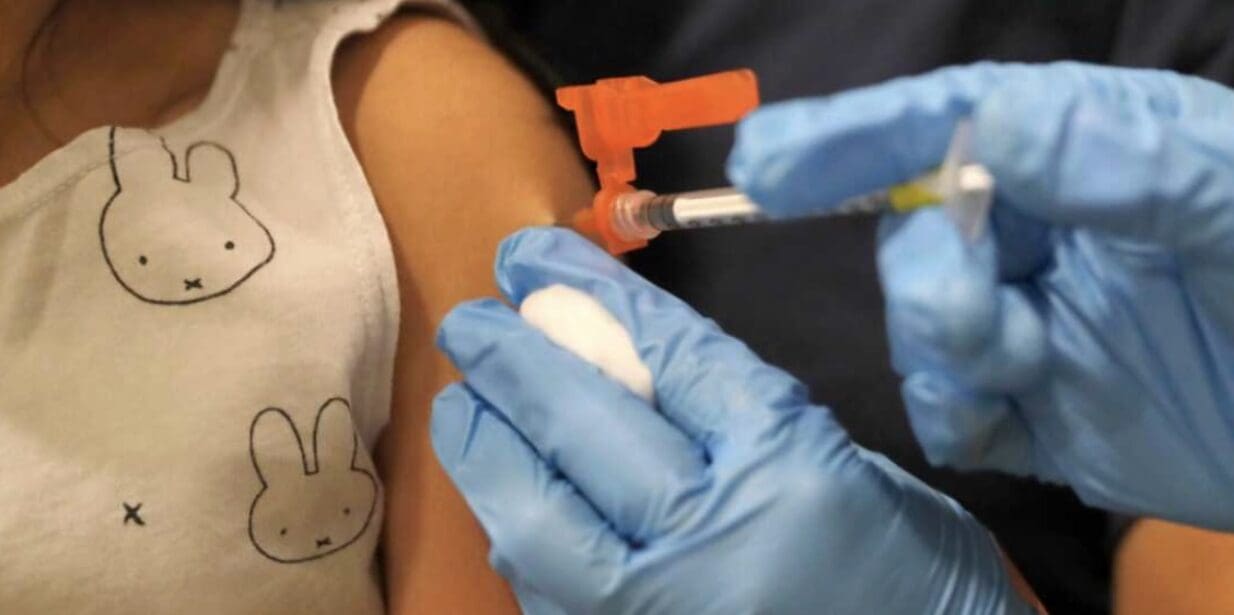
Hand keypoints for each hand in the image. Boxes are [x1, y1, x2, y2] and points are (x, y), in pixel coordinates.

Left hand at [430, 228, 1034, 614]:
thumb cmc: (905, 563)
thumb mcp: (834, 458)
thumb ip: (729, 407)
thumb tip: (617, 348)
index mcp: (786, 465)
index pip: (665, 356)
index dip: (590, 296)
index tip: (534, 257)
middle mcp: (713, 539)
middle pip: (584, 428)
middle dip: (513, 363)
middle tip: (470, 322)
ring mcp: (658, 611)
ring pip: (535, 521)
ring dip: (487, 452)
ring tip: (465, 407)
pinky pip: (543, 589)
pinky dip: (518, 531)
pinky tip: (506, 492)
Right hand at [728, 61, 1233, 528]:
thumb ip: (1129, 163)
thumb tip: (996, 125)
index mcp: (1095, 156)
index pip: (958, 124)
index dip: (856, 134)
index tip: (767, 163)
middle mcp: (1049, 231)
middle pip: (921, 229)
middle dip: (926, 274)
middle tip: (979, 315)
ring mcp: (1039, 323)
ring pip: (923, 323)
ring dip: (941, 347)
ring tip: (1014, 370)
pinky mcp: (1041, 412)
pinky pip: (954, 409)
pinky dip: (952, 415)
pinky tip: (995, 421)